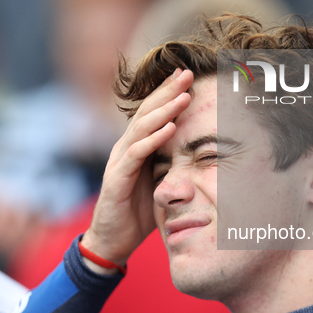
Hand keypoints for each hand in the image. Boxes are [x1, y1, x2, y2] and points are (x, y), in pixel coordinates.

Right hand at [81, 69, 192, 269]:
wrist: (114, 239)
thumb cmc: (139, 210)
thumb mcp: (160, 180)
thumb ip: (170, 162)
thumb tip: (198, 150)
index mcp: (137, 145)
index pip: (153, 112)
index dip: (168, 92)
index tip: (187, 74)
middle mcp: (126, 147)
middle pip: (147, 112)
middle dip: (168, 91)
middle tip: (188, 73)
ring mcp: (119, 161)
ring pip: (142, 128)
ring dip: (164, 110)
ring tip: (184, 95)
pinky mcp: (116, 178)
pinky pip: (136, 154)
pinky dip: (153, 139)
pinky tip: (170, 127)